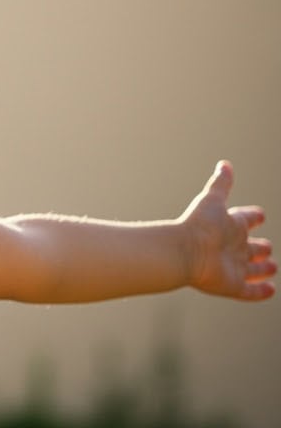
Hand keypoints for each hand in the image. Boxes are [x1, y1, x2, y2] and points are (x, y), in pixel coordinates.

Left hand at [182, 161, 275, 300]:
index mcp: (230, 226)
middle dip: (261, 247)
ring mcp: (233, 267)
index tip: (259, 214)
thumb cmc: (198, 224)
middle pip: (251, 247)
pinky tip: (270, 290)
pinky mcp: (233, 285)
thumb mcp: (213, 200)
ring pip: (253, 269)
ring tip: (272, 267)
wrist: (184, 251)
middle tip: (266, 246)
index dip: (253, 216)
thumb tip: (224, 164)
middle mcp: (232, 247)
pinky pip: (250, 292)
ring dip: (263, 269)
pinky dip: (261, 292)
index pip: (245, 219)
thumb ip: (221, 183)